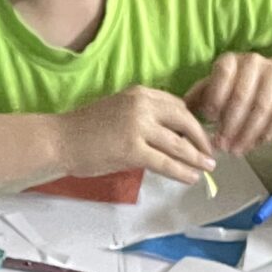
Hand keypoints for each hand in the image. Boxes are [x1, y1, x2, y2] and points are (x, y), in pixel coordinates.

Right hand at [57, 86, 216, 184]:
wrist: (60, 139)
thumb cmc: (85, 129)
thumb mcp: (119, 110)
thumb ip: (144, 115)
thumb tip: (170, 133)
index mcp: (140, 93)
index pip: (178, 105)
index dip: (193, 122)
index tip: (201, 135)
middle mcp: (142, 105)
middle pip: (185, 121)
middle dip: (202, 139)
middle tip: (211, 154)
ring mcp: (138, 127)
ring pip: (179, 145)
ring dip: (196, 158)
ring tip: (207, 168)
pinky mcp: (133, 150)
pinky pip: (166, 162)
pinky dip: (182, 172)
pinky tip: (191, 178)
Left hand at [185, 51, 271, 153]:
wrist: (268, 78)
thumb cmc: (230, 87)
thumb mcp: (210, 89)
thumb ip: (195, 100)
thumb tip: (175, 117)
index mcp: (230, 61)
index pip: (223, 74)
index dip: (216, 97)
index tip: (210, 120)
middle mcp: (253, 63)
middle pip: (243, 95)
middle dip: (231, 124)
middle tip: (222, 146)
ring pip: (263, 108)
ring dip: (248, 133)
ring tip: (237, 151)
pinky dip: (267, 133)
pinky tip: (255, 145)